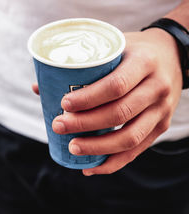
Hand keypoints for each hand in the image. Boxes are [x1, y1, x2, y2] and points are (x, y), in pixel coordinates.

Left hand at [33, 28, 181, 174]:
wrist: (173, 55)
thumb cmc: (136, 50)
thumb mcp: (115, 46)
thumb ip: (83, 64)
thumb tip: (41, 87)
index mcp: (145, 63)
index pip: (115, 85)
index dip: (88, 98)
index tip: (64, 104)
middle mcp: (157, 88)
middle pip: (119, 113)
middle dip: (85, 124)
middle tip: (59, 125)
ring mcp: (161, 110)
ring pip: (129, 137)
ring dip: (98, 147)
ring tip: (72, 147)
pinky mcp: (161, 126)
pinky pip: (137, 150)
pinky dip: (113, 162)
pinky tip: (92, 167)